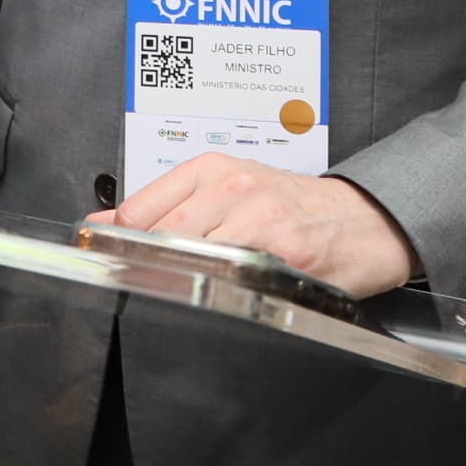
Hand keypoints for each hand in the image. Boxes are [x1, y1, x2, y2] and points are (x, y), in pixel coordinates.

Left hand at [96, 154, 419, 297]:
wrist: (362, 218)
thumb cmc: (292, 204)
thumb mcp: (226, 188)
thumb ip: (164, 206)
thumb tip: (102, 223)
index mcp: (210, 169)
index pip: (138, 209)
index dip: (120, 244)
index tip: (112, 261)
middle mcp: (232, 186)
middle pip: (161, 238)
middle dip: (150, 267)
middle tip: (151, 286)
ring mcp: (259, 218)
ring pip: (194, 259)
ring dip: (186, 283)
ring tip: (193, 292)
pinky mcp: (286, 251)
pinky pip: (237, 279)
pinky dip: (224, 293)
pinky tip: (227, 296)